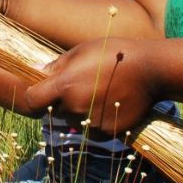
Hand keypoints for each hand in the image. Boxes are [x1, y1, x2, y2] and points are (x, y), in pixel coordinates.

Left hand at [23, 38, 160, 135]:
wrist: (151, 70)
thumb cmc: (114, 53)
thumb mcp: (81, 51)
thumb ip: (56, 65)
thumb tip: (34, 71)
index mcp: (64, 86)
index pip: (32, 100)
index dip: (30, 96)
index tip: (36, 91)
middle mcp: (75, 107)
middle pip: (53, 111)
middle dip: (58, 101)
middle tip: (77, 85)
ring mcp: (91, 123)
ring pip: (72, 121)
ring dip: (76, 111)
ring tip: (96, 91)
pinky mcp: (107, 132)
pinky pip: (91, 129)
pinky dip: (94, 119)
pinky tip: (109, 101)